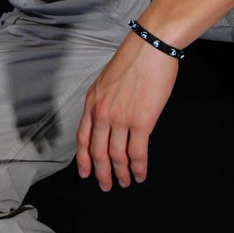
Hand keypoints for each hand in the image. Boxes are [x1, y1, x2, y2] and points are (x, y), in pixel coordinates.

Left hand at [76, 30, 178, 189]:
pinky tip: (140, 175)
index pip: (82, 137)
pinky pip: (137, 153)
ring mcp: (121, 118)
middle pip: (97, 151)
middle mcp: (102, 112)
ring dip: (120, 173)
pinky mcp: (141, 122)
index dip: (83, 158)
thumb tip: (112, 117)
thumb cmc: (134, 57)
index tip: (85, 172)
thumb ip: (106, 99)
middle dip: (101, 172)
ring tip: (124, 183)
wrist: (150, 47)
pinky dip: (138, 168)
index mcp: (93, 101)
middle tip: (106, 185)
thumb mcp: (108, 78)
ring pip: (116, 155)